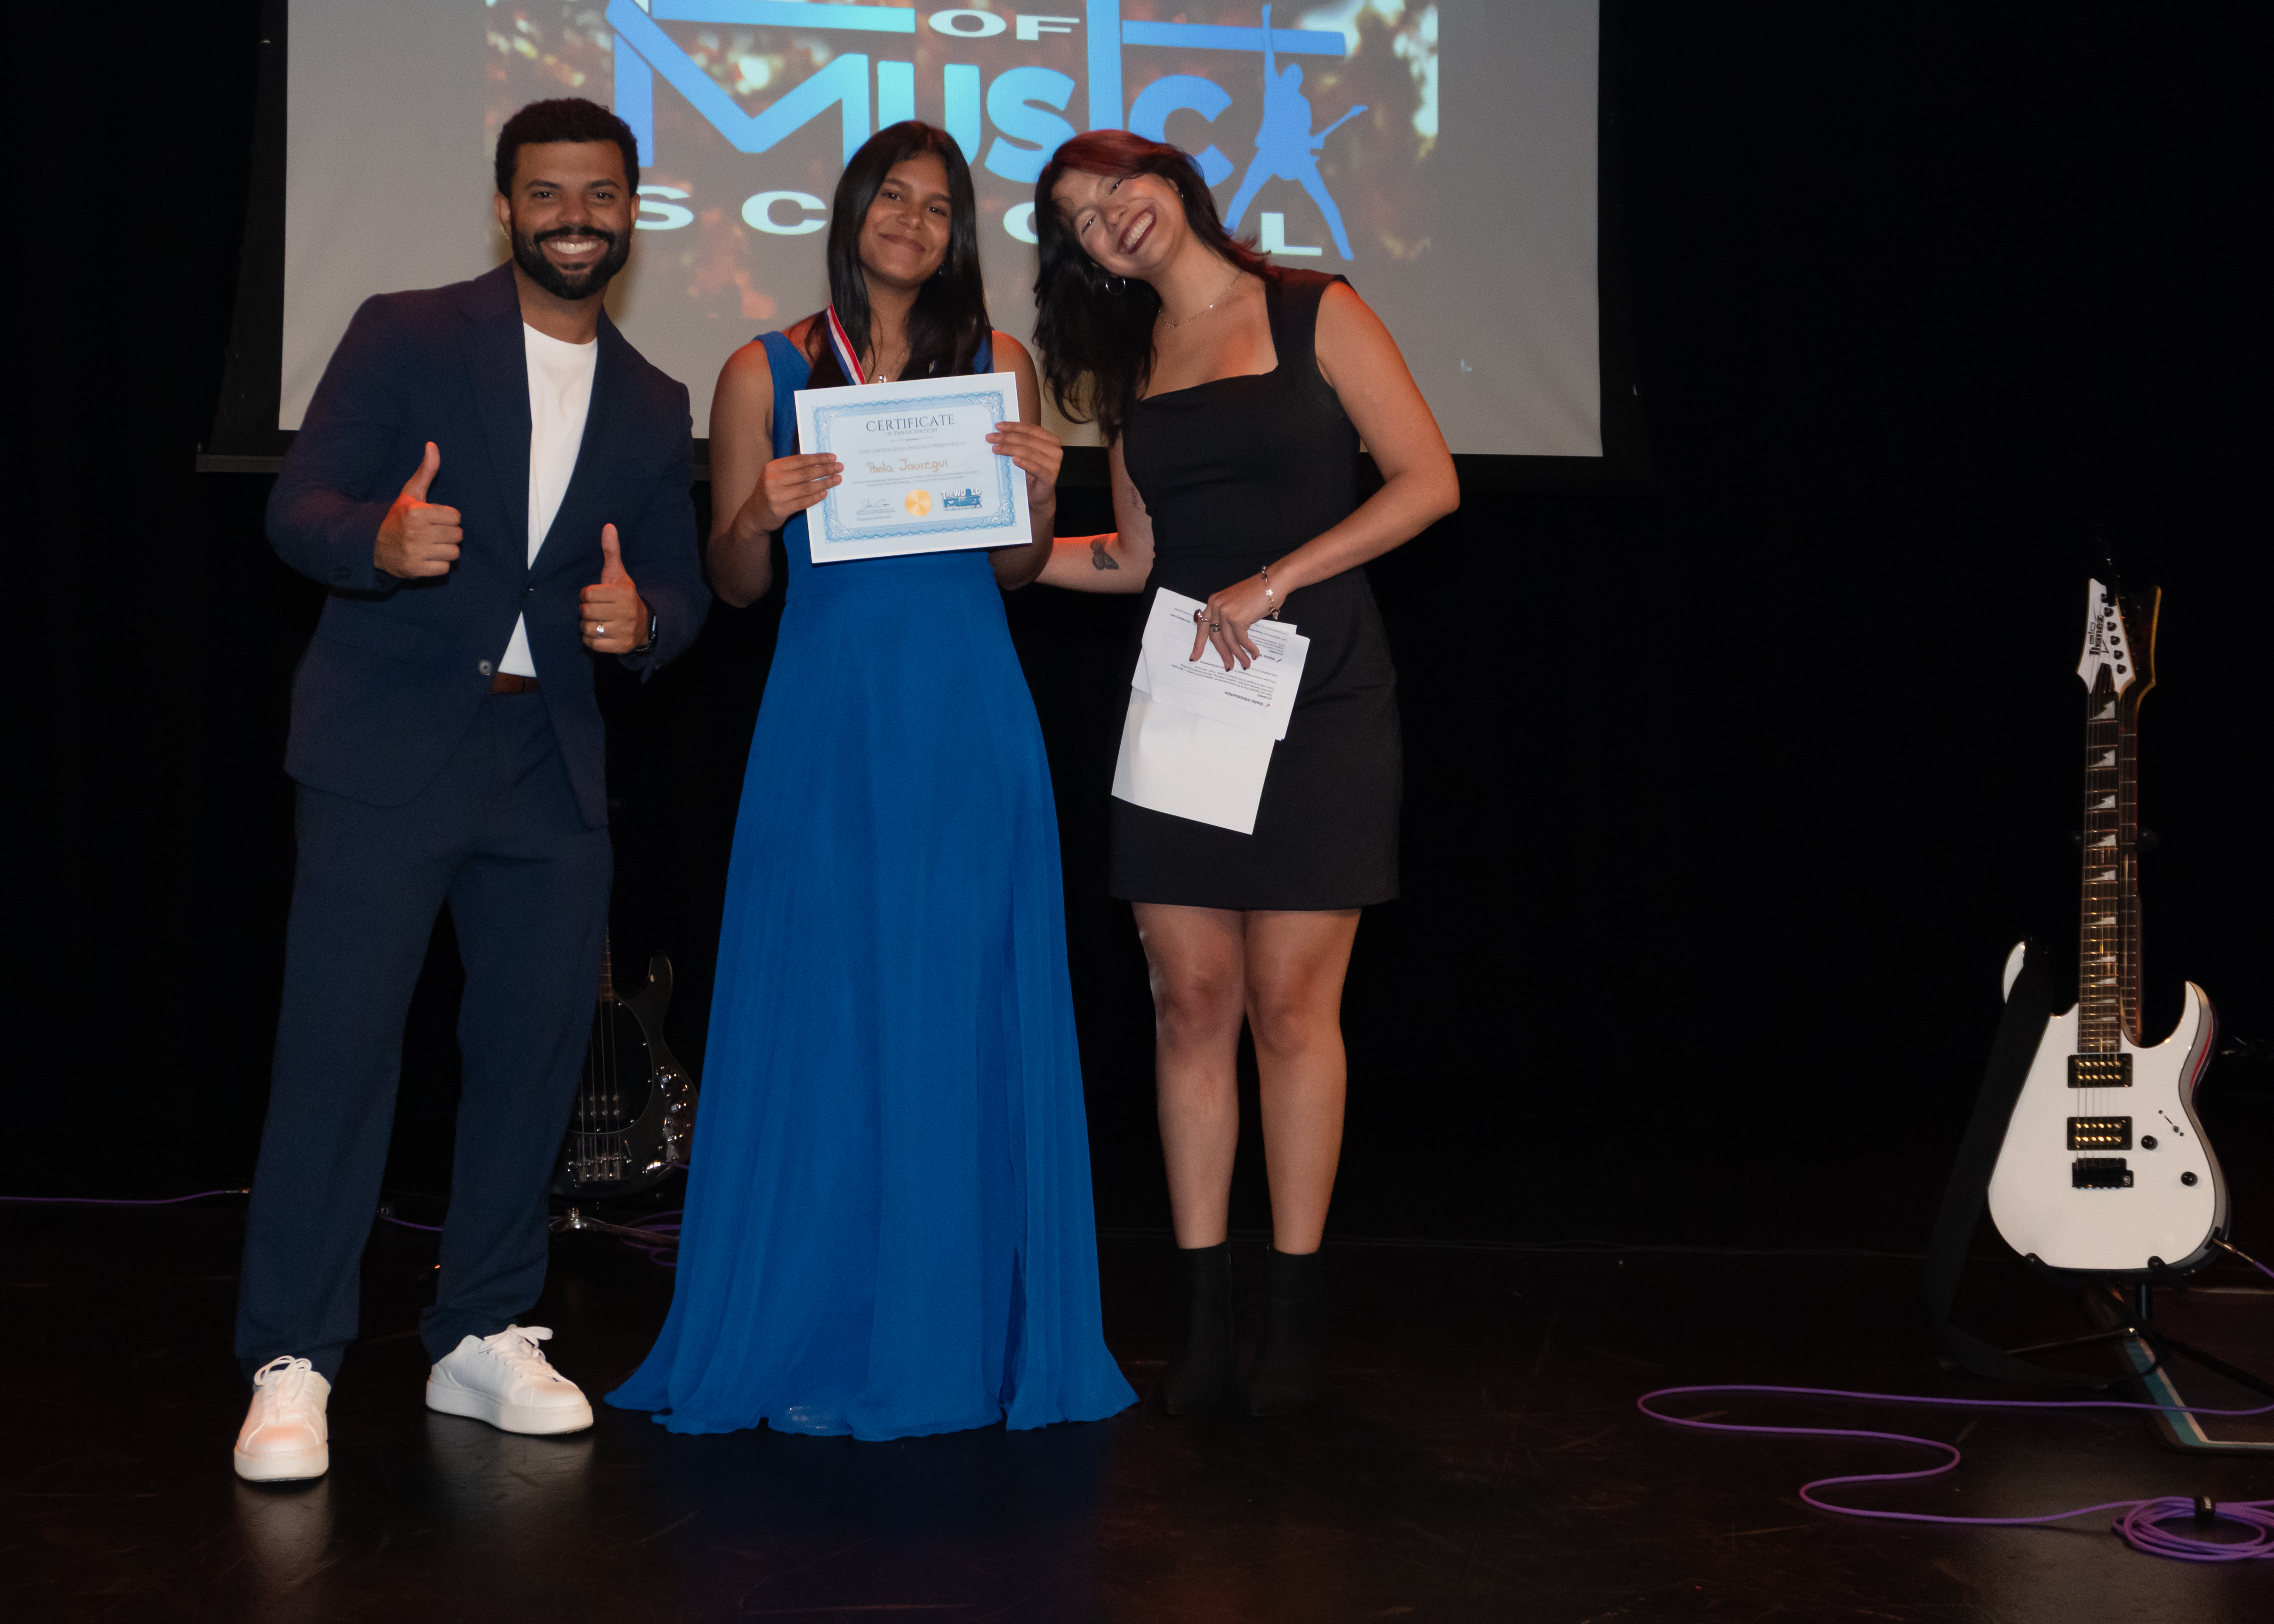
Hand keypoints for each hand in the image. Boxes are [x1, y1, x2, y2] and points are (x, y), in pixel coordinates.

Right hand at [373, 442, 461, 577]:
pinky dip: (438, 565)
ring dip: (445, 550)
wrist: (372, 546)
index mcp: (417, 512)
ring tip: (429, 545)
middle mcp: (416, 533)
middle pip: (457, 535)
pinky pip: (445, 569)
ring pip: (454, 553)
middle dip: (447, 534)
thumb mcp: (410, 494)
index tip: (433, 519)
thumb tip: (432, 445)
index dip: (447, 517)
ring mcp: (416, 553)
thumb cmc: (398, 517)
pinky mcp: (416, 570)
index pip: (455, 517)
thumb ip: (425, 471)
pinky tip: (425, 557)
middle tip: (431, 533)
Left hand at [580, 524, 647, 654]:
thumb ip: (611, 552)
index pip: (587, 594)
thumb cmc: (624, 597)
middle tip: (598, 610)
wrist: (643, 624)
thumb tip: (608, 526)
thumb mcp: (618, 574)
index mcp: (622, 593)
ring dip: (589, 627)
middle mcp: (625, 612)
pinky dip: (592, 641)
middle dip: (587, 611)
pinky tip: (601, 634)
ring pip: (588, 629)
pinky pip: (593, 644)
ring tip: (600, 622)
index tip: (598, 596)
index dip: (588, 595)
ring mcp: (624, 630)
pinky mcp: (621, 646)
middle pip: (586, 612)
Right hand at [742, 452, 841, 532]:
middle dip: (825, 469)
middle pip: (805, 473)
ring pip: (806, 488)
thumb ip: (791, 468)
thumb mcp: (775, 476)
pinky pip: (803, 502)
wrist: (755, 514)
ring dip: (824, 483)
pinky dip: (815, 497)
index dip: (817, 458)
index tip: (832, 457)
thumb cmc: (770, 492)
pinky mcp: (781, 509)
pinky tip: (825, 493)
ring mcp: (776, 495)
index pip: (799, 460)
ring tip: (836, 479)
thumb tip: (818, 461)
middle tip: (839, 467)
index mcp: (773, 467)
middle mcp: (773, 480)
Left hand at [986, 421, 1061, 510]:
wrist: (1038, 495)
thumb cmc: (1031, 473)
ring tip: (996, 448)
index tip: (997, 426)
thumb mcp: (1025, 454)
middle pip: (1028, 439)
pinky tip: (1013, 460)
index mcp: (1050, 440)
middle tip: (991, 438)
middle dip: (1007, 437)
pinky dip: (1024, 462)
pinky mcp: (1050, 476)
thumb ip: (1019, 442)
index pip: (1030, 429)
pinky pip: (1035, 467)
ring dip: (1010, 449)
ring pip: (1029, 452)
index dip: (1013, 426)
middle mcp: (1055, 450)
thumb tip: (999, 431)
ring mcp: (1054, 463)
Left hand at [1189, 572, 1276, 669]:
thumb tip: (1227, 640)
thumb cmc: (1257, 592)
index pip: (1203, 627)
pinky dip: (1249, 649)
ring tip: (1245, 664)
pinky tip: (1254, 653)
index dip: (1199, 644)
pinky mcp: (1237, 619)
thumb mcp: (1235, 603)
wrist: (1273, 582)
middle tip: (1228, 666)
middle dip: (1223, 654)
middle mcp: (1216, 607)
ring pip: (1229, 641)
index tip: (1195, 657)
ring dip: (1238, 655)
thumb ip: (1227, 617)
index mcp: (1213, 602)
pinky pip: (1241, 640)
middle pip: (1215, 637)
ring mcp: (1226, 613)